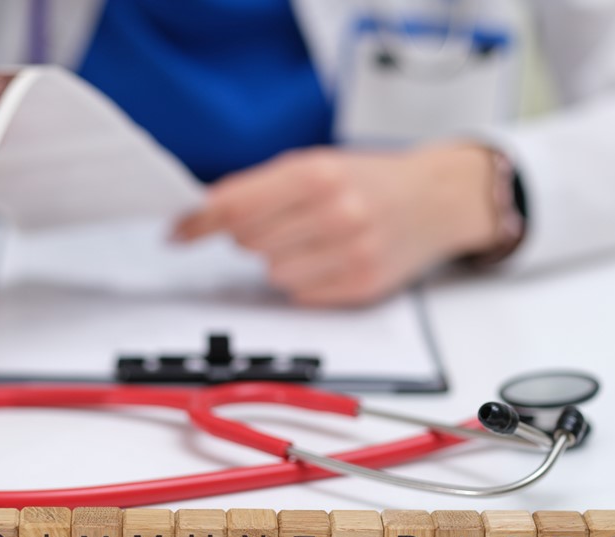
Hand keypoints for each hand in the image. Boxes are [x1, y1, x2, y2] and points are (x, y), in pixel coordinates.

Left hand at [173, 144, 501, 306]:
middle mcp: (335, 210)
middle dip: (252, 234)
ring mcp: (351, 251)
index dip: (199, 221)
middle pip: (248, 242)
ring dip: (280, 259)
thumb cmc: (369, 179)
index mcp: (317, 172)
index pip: (236, 204)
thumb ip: (262, 186)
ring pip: (272, 272)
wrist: (437, 198)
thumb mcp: (317, 163)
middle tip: (283, 222)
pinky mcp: (362, 284)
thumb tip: (202, 214)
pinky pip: (301, 294)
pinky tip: (330, 259)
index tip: (177, 232)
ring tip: (313, 239)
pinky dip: (305, 280)